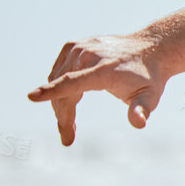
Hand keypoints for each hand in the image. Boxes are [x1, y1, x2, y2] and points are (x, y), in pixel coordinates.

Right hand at [28, 33, 167, 145]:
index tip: (32, 97)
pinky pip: (58, 72)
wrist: (152, 49)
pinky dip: (58, 88)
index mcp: (104, 69)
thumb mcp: (150, 97)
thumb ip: (141, 110)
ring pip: (57, 81)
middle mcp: (89, 55)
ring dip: (60, 104)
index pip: (74, 82)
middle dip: (63, 116)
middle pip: (64, 89)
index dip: (53, 91)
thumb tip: (138, 122)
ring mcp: (79, 48)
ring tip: (70, 126)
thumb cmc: (149, 78)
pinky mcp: (73, 46)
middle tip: (67, 138)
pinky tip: (69, 102)